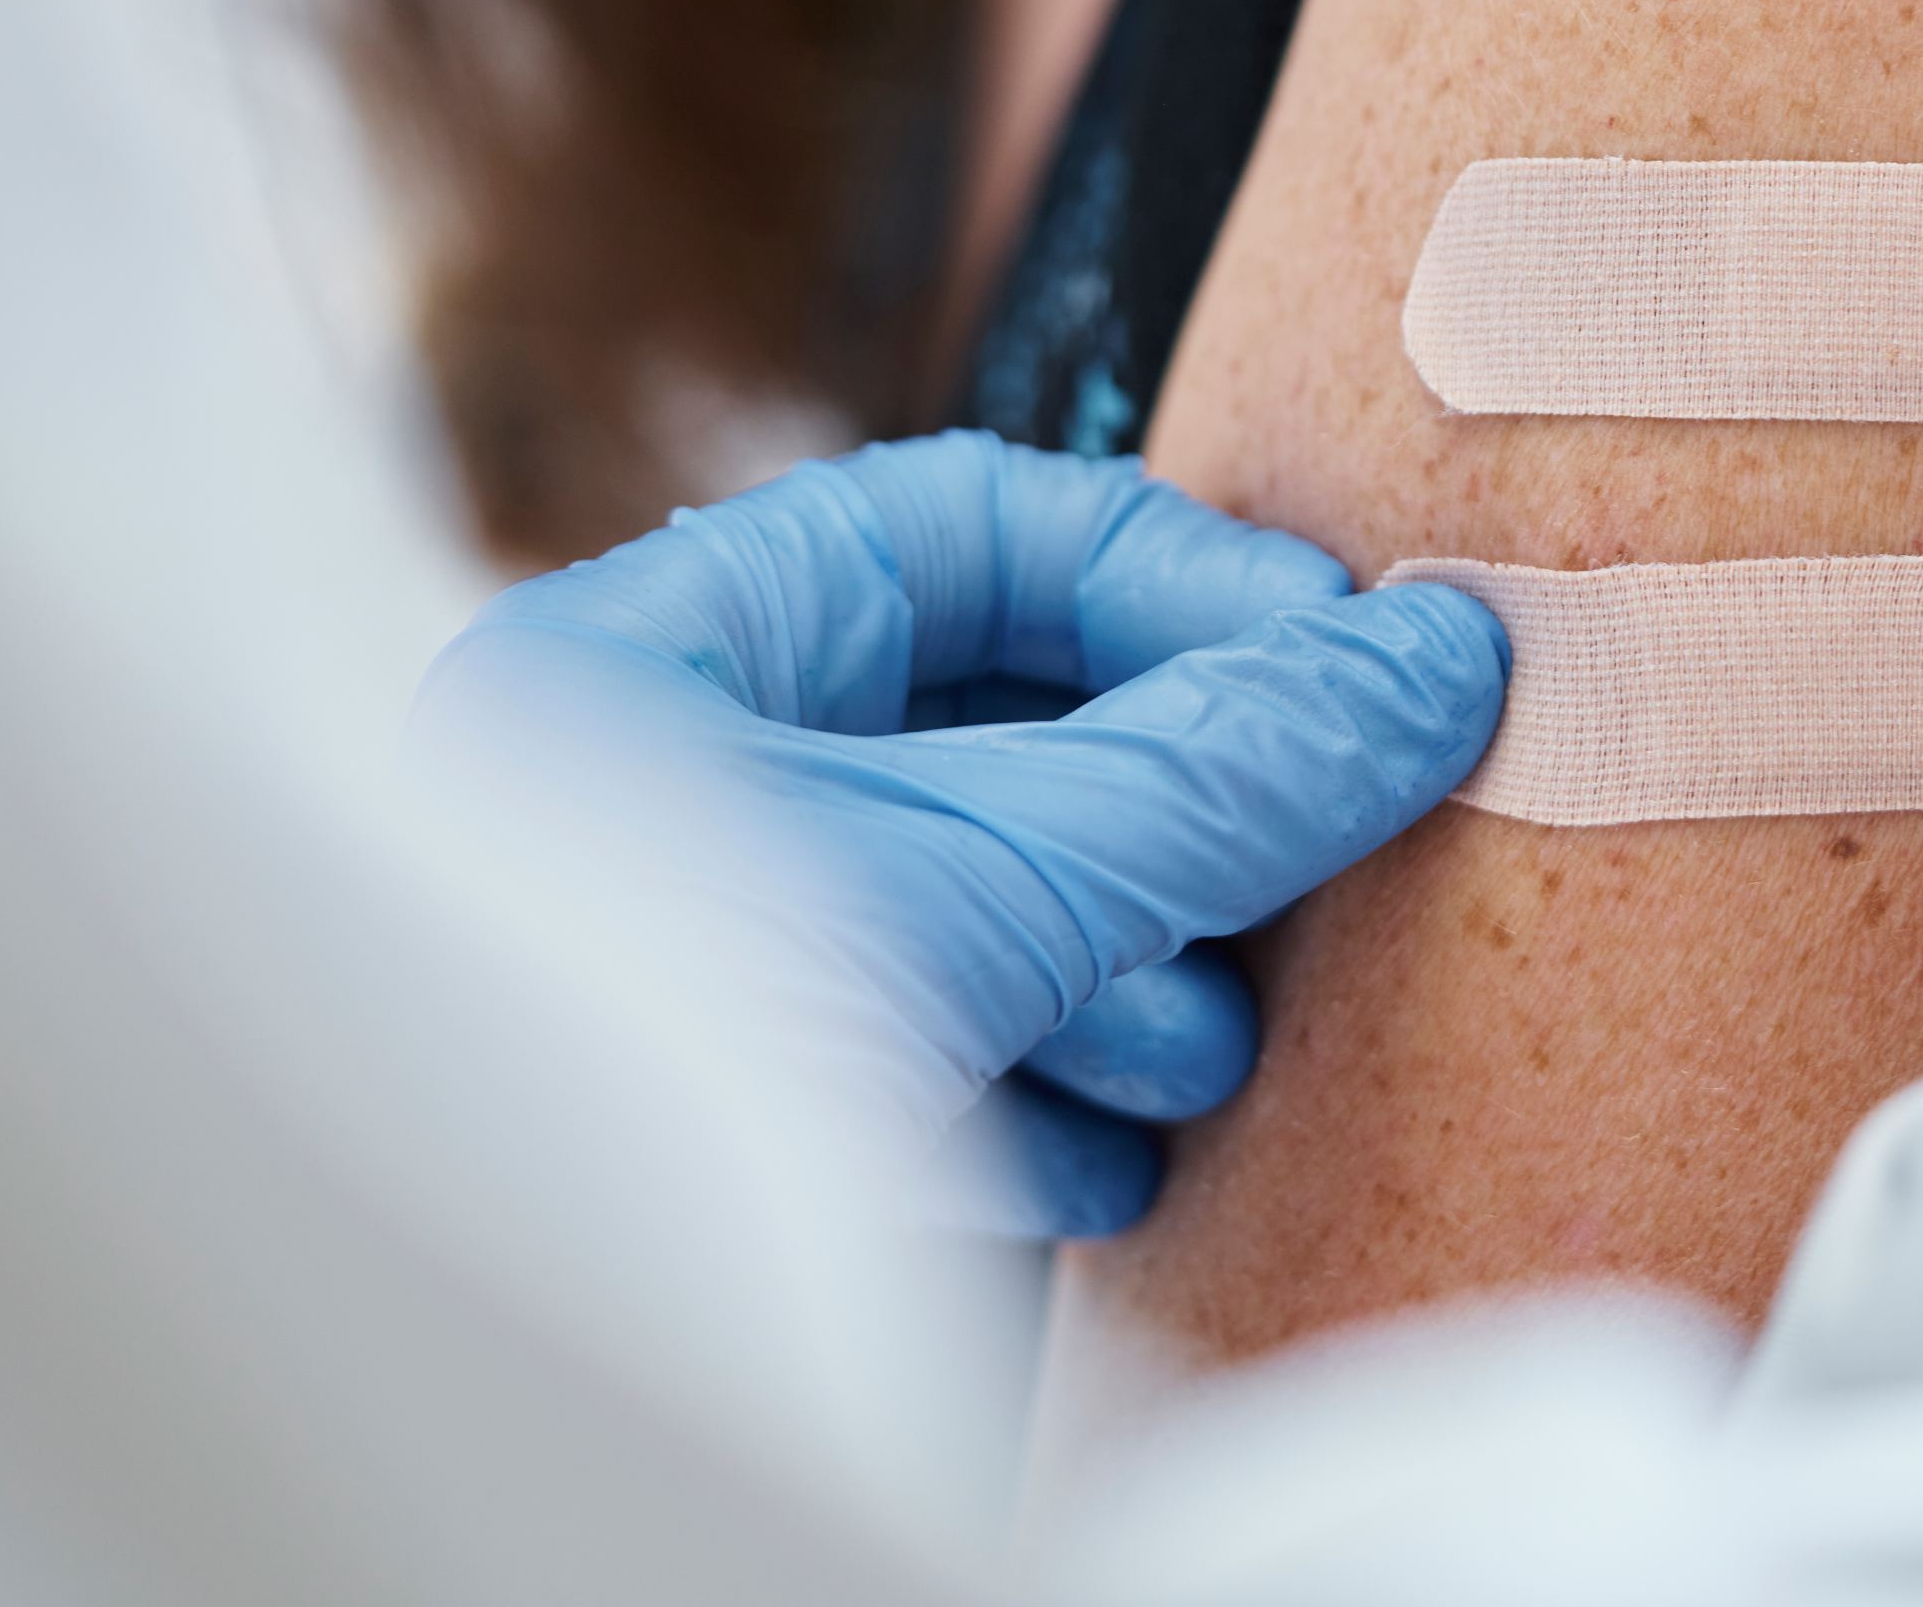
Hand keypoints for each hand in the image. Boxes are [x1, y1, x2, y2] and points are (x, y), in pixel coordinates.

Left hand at [406, 433, 1507, 1233]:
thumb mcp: (962, 888)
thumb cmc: (622, 1096)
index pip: (972, 532)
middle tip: (1312, 867)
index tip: (1347, 670)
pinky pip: (949, 1078)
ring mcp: (720, 985)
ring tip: (1206, 1049)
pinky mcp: (765, 1157)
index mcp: (655, 669)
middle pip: (1007, 731)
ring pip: (993, 917)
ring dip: (1133, 977)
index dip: (1180, 583)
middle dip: (1178, 810)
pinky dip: (1053, 1113)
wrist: (493, 1390)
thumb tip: (1429, 665)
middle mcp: (676, 806)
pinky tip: (1103, 1173)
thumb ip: (1203, 775)